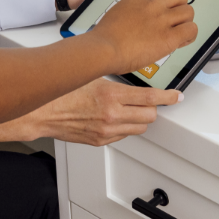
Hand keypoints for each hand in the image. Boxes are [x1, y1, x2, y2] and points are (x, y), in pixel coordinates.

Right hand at [0, 77, 180, 145]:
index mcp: (111, 95)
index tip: (176, 97)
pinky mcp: (100, 140)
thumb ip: (113, 83)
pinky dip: (125, 127)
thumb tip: (130, 84)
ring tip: (130, 109)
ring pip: (139, 128)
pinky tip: (115, 118)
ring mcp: (107, 130)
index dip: (168, 97)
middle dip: (152, 107)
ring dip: (140, 118)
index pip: (150, 98)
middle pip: (149, 116)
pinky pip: (124, 135)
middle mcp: (112, 115)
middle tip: (149, 100)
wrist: (42, 112)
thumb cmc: (61, 92)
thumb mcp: (91, 77)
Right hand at [91, 0, 195, 75]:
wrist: (105, 49)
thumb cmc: (105, 39)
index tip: (157, 21)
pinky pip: (191, 30)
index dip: (161, 11)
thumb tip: (138, 23)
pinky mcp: (169, 36)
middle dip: (179, 9)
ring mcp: (162, 20)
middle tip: (174, 22)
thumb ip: (131, 14)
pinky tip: (181, 42)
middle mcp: (153, 5)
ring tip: (179, 32)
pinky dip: (189, 36)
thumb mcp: (117, 15)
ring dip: (186, 22)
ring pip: (189, 11)